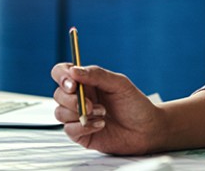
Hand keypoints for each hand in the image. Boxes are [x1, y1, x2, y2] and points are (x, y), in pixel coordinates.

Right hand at [51, 63, 165, 154]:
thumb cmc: (135, 104)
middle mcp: (79, 97)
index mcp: (86, 81)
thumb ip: (97, 75)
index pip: (62, 73)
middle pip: (58, 94)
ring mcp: (78, 116)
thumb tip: (73, 70)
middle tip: (91, 104)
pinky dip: (84, 127)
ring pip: (60, 113)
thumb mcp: (119, 84)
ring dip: (81, 114)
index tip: (72, 84)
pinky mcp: (80, 133)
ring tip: (102, 114)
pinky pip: (69, 130)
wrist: (146, 129)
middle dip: (72, 100)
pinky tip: (101, 125)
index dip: (61, 77)